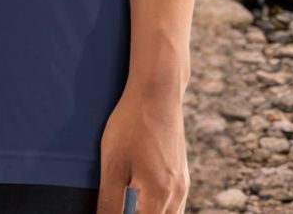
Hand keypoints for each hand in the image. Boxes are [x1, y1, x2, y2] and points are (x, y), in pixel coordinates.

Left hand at [95, 81, 189, 213]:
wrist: (157, 90)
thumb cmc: (132, 124)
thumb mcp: (113, 163)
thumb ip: (109, 201)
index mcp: (159, 197)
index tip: (110, 212)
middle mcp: (177, 195)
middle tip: (121, 207)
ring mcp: (182, 184)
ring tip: (130, 205)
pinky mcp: (182, 173)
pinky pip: (174, 205)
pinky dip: (160, 210)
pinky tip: (144, 200)